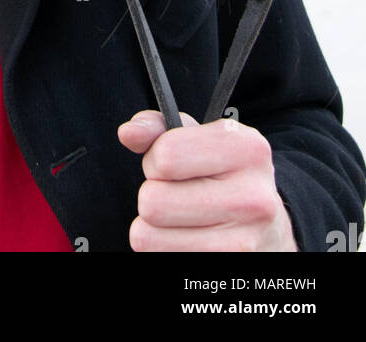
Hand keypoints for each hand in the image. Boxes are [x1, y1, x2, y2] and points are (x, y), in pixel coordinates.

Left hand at [117, 110, 297, 251]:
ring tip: (181, 217)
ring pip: (148, 236)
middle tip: (175, 193)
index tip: (170, 164)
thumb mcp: (200, 139)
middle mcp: (253, 197)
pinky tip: (188, 238)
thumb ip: (158, 128)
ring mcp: (244, 242)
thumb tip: (128, 133)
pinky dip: (164, 249)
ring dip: (153, 227)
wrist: (270, 229)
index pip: (166, 155)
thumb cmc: (225, 176)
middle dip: (152, 195)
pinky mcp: (228, 270)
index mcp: (247, 149)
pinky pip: (160, 259)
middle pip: (152, 201)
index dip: (155, 160)